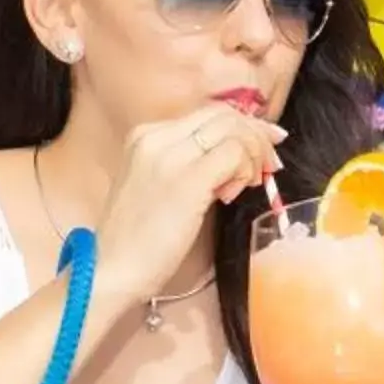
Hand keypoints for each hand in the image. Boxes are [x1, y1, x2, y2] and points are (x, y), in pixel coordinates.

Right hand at [96, 105, 287, 312]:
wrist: (113, 269)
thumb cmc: (135, 239)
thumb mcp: (155, 186)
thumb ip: (187, 165)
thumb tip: (232, 155)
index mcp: (145, 136)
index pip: (207, 114)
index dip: (243, 125)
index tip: (263, 143)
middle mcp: (156, 138)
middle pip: (224, 116)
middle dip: (256, 136)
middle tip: (270, 163)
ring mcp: (171, 156)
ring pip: (233, 131)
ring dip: (254, 154)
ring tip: (250, 183)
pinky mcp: (188, 180)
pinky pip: (234, 155)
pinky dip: (245, 170)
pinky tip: (233, 194)